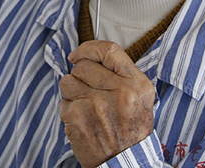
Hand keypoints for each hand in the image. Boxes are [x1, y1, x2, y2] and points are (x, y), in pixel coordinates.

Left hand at [59, 41, 155, 167]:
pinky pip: (63, 102)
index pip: (108, 50)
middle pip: (83, 66)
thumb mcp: (141, 98)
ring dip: (72, 92)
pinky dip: (69, 111)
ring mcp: (96, 104)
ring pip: (67, 81)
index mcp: (137, 84)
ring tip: (86, 107)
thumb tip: (92, 55)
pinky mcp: (77, 118)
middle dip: (79, 76)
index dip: (88, 49)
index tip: (78, 54)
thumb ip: (122, 74)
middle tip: (88, 91)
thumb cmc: (132, 132)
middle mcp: (119, 92)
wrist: (125, 164)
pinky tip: (82, 121)